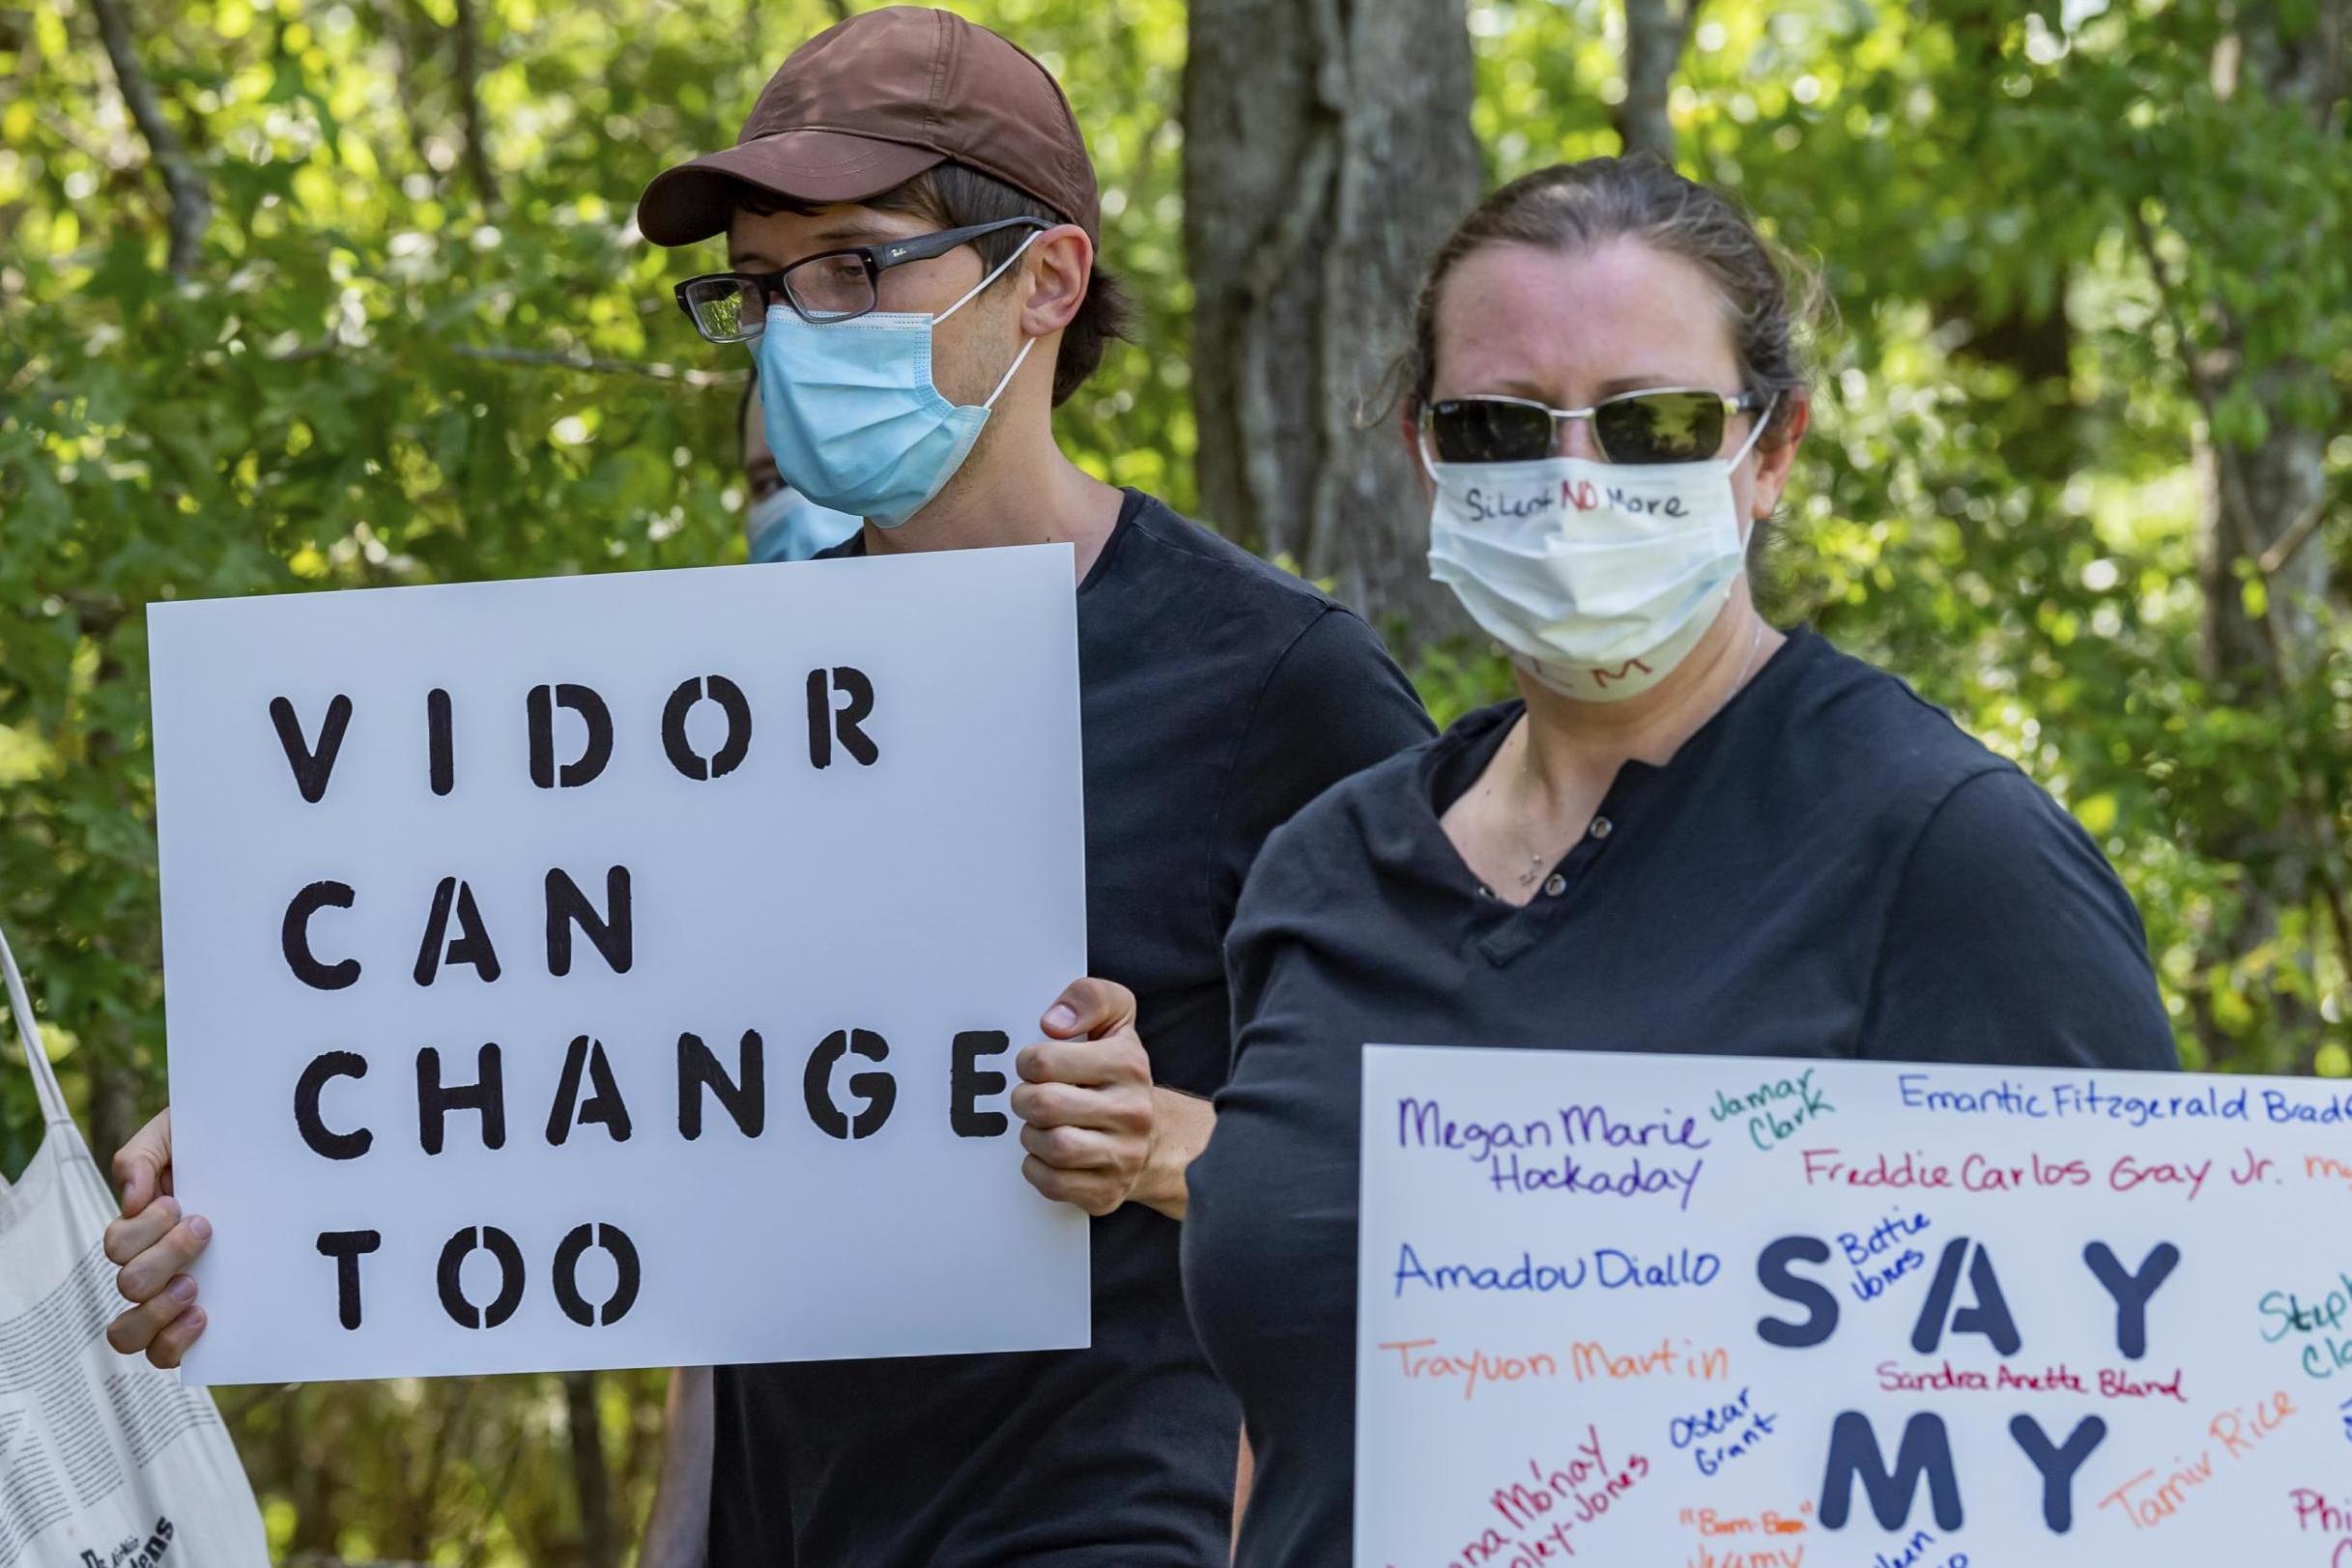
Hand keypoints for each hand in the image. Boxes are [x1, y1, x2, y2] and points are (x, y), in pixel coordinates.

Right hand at [102, 1108, 211, 1367]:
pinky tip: (203, 1315)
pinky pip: (163, 1355)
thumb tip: (132, 1201)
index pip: (118, 1246)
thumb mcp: (175, 1137)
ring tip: (196, 1286)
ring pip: (129, 1333)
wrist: (267, 1160)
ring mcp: (172, 1298)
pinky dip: (173, 1343)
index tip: (179, 1203)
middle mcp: (153, 1267)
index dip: (144, 1229)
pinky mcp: (196, 1322)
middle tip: (205, 1230)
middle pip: (128, 1283)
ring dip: (158, 1309)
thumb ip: (140, 1157)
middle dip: (165, 1257)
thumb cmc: (217, 1150)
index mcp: (145, 1229)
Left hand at [1011, 978, 1153, 1215]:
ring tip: (1039, 1125)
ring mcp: (1123, 1156)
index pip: (1046, 1061)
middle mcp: (1132, 1111)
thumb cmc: (1118, 1075)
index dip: (1027, 1062)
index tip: (1034, 1065)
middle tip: (1028, 1097)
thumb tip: (1053, 1022)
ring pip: (1051, 1147)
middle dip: (1023, 1100)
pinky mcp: (1107, 1192)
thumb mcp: (1115, 1021)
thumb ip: (1090, 998)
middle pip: (1044, 1106)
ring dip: (1031, 1135)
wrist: (1154, 1139)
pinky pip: (1053, 1183)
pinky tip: (1046, 1153)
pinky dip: (1037, 1167)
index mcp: (1128, 1064)